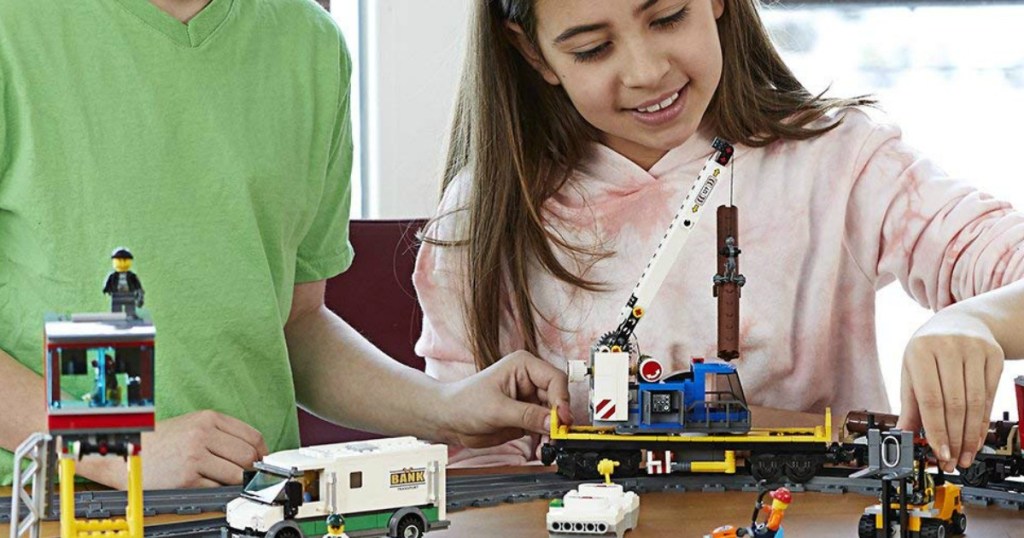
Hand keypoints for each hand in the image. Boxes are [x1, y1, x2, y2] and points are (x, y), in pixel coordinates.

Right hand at [79, 410, 268, 488]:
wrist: (128, 454)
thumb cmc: (162, 441)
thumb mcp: (193, 425)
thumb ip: (222, 434)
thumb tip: (253, 453)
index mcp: (208, 419)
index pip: (252, 436)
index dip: (261, 452)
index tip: (261, 461)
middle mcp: (202, 435)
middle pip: (247, 456)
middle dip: (251, 469)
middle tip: (248, 475)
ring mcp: (194, 457)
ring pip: (236, 474)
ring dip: (237, 482)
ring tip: (226, 481)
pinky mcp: (187, 478)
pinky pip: (217, 489)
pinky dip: (218, 491)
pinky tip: (209, 486)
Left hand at [438, 350, 571, 447]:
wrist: (448, 420)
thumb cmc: (464, 403)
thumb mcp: (497, 409)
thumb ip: (528, 415)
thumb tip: (553, 422)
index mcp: (524, 366)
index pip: (555, 379)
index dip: (562, 399)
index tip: (562, 419)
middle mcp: (529, 381)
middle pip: (558, 398)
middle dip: (558, 419)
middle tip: (557, 437)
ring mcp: (529, 400)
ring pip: (553, 416)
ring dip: (553, 432)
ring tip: (547, 446)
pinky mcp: (526, 417)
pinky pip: (544, 428)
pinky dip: (545, 440)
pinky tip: (540, 449)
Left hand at [896, 307, 1002, 472]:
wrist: (963, 321)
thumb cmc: (929, 349)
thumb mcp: (911, 370)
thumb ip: (909, 404)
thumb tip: (903, 436)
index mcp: (920, 351)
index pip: (930, 398)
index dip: (936, 430)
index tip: (939, 453)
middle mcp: (948, 347)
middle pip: (954, 404)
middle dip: (953, 438)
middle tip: (952, 462)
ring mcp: (974, 350)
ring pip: (975, 403)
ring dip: (970, 436)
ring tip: (964, 456)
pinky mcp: (994, 355)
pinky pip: (990, 396)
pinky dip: (982, 422)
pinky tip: (976, 438)